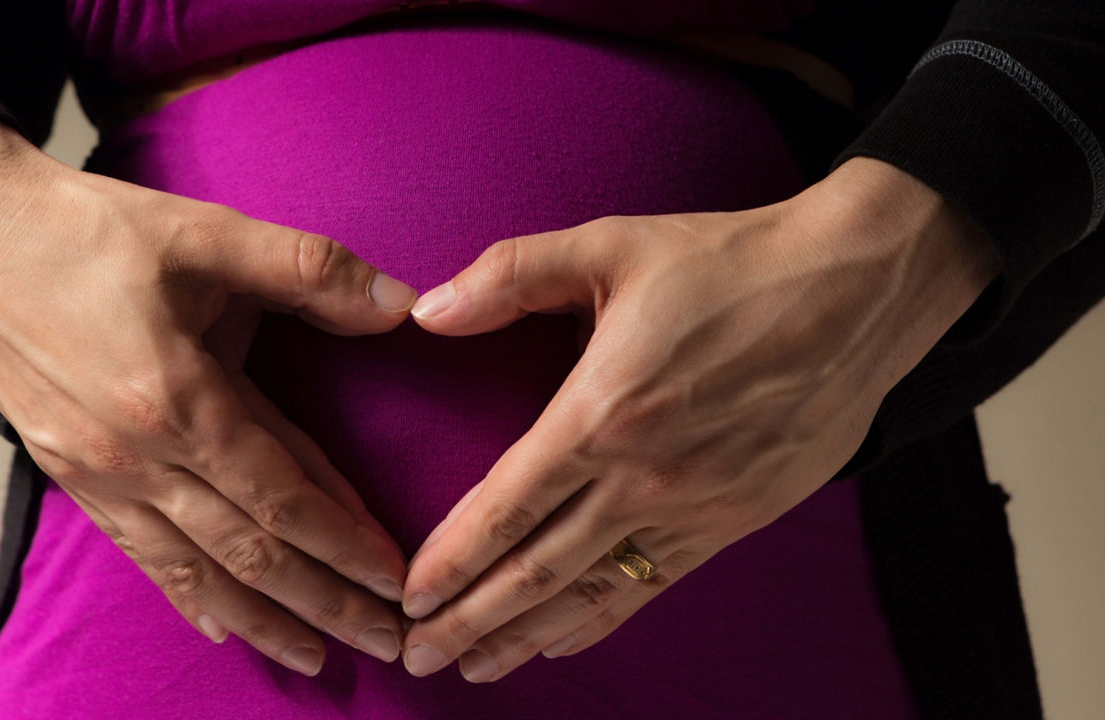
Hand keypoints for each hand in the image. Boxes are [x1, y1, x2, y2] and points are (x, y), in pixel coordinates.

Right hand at [0, 120, 418, 673]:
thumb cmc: (88, 231)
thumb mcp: (206, 233)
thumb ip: (308, 269)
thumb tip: (400, 304)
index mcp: (178, 398)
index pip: (283, 495)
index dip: (346, 542)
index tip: (397, 580)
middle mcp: (136, 454)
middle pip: (250, 551)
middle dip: (325, 601)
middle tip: (386, 640)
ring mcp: (96, 473)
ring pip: (196, 570)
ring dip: (264, 619)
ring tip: (317, 656)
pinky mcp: (67, 474)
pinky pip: (139, 555)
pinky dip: (187, 596)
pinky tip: (221, 626)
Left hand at [397, 158, 998, 680]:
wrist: (857, 290)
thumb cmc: (732, 265)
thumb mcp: (611, 244)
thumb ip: (511, 274)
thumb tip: (428, 310)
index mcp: (603, 412)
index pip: (506, 507)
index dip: (451, 560)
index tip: (408, 597)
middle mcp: (643, 477)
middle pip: (537, 570)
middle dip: (470, 619)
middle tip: (417, 655)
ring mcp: (693, 508)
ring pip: (591, 593)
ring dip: (525, 635)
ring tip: (476, 668)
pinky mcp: (736, 520)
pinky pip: (652, 585)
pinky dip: (599, 619)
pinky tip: (562, 641)